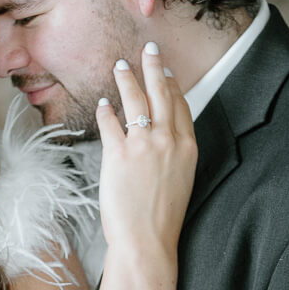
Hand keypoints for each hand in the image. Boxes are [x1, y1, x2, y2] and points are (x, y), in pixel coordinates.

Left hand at [96, 44, 196, 258]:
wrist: (146, 241)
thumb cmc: (160, 218)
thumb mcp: (178, 181)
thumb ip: (172, 156)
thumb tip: (158, 140)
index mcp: (187, 148)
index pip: (180, 106)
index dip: (172, 85)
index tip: (165, 70)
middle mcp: (168, 141)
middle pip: (161, 94)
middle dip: (153, 68)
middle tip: (147, 49)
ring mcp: (144, 146)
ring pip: (136, 102)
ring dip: (127, 80)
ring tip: (120, 65)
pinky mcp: (118, 155)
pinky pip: (110, 123)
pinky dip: (105, 111)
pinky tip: (101, 104)